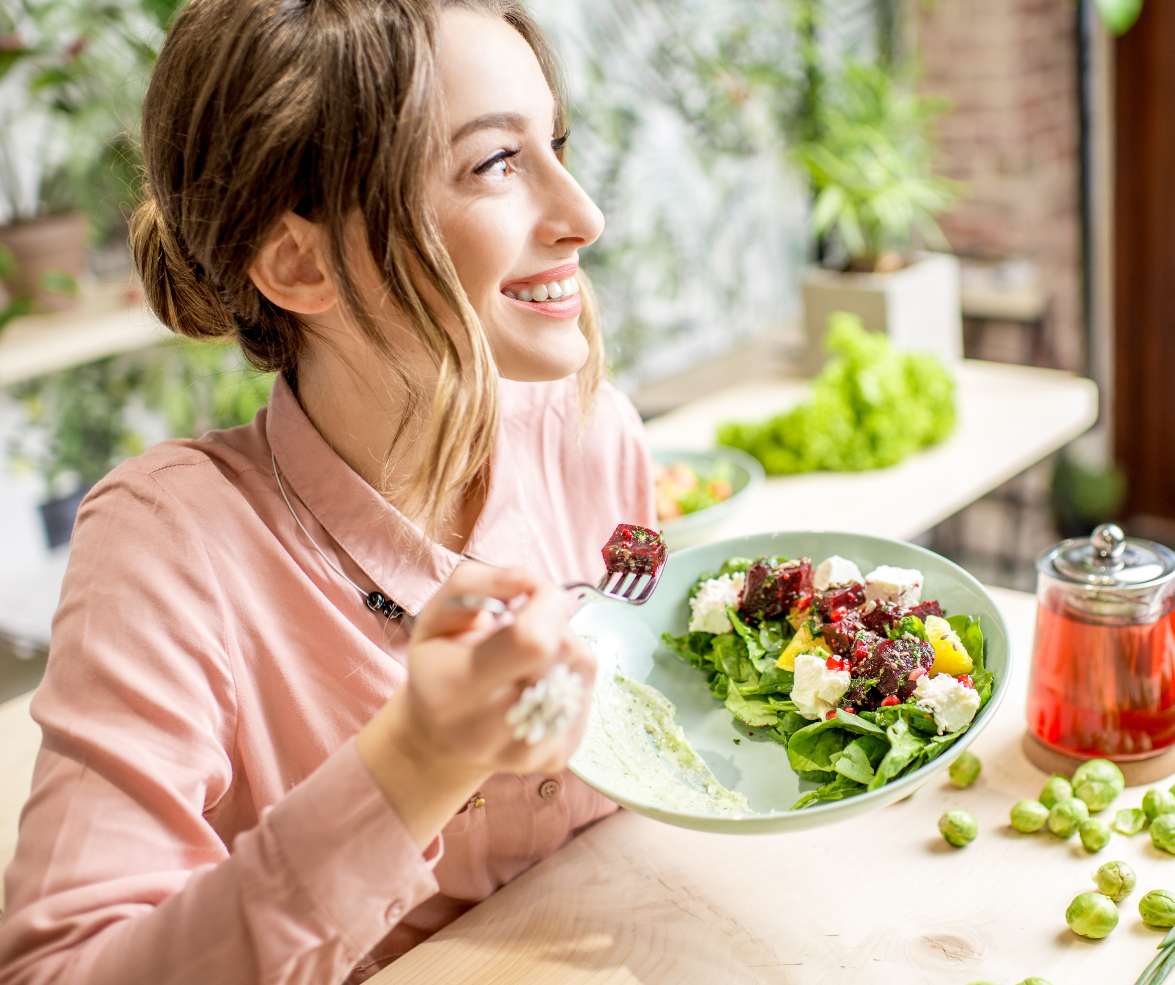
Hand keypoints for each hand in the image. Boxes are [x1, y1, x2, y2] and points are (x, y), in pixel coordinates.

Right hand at [356, 562, 595, 846]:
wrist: (439, 738)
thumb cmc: (439, 664)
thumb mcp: (436, 613)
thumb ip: (478, 583)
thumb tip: (535, 582)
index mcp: (455, 688)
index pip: (532, 641)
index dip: (546, 603)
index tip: (531, 594)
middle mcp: (490, 730)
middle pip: (564, 651)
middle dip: (554, 621)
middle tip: (526, 625)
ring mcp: (528, 752)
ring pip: (583, 668)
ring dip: (565, 646)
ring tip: (530, 656)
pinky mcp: (557, 758)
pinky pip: (589, 693)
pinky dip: (571, 675)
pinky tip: (541, 680)